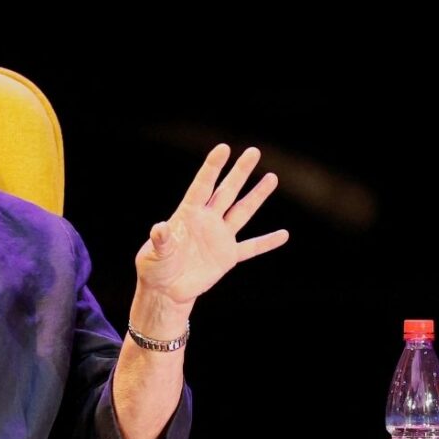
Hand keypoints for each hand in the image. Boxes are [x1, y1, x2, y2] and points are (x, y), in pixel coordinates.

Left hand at [135, 144, 288, 304]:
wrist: (166, 289)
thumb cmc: (155, 268)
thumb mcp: (154, 255)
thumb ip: (160, 242)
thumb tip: (159, 228)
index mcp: (187, 215)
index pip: (202, 186)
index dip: (212, 168)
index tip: (224, 148)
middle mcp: (206, 221)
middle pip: (226, 191)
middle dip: (240, 172)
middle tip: (254, 151)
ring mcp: (219, 237)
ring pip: (242, 212)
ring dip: (257, 196)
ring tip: (271, 177)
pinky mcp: (227, 256)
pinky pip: (251, 248)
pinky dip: (267, 242)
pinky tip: (283, 235)